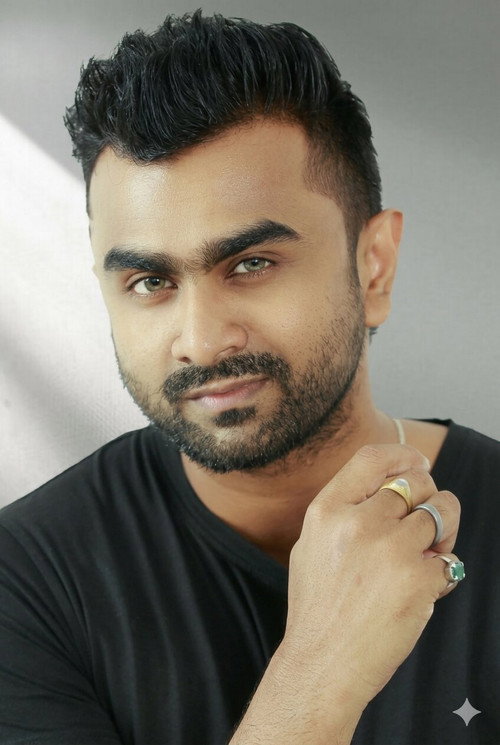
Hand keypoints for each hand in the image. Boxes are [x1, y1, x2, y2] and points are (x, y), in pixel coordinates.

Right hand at [282, 443, 460, 711]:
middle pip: (415, 482)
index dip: (403, 456)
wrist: (322, 664)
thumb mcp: (312, 544)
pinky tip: (423, 589)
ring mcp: (390, 549)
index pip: (372, 458)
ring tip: (429, 554)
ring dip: (444, 531)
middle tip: (424, 524)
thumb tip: (393, 486)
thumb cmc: (318, 607)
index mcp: (327, 510)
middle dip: (429, 498)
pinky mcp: (418, 579)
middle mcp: (358, 522)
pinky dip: (443, 572)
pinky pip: (450, 559)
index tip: (419, 463)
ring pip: (441, 512)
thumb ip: (345, 510)